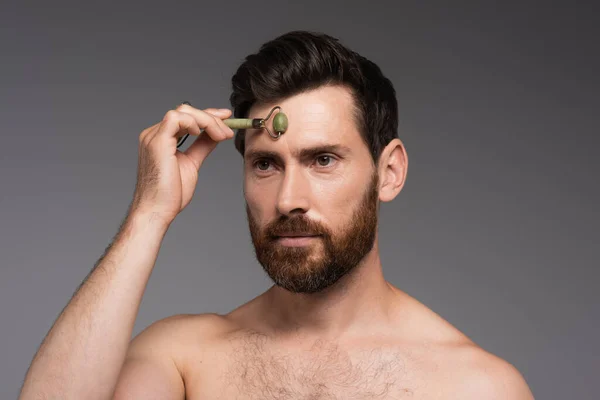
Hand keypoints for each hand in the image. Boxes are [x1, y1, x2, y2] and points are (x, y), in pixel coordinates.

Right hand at [128, 103, 233, 225]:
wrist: (158, 211)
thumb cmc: (171, 194)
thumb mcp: (192, 163)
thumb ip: (202, 146)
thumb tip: (215, 135)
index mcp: (161, 139)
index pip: (186, 117)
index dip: (208, 115)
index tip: (227, 118)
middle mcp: (154, 134)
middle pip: (185, 111)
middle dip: (211, 117)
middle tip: (229, 130)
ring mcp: (153, 136)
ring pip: (183, 111)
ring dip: (207, 120)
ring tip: (221, 135)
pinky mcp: (156, 141)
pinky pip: (176, 118)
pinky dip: (194, 122)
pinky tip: (202, 133)